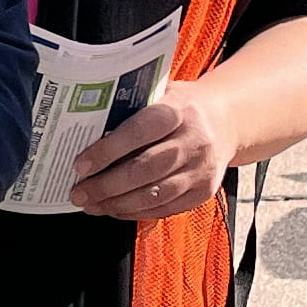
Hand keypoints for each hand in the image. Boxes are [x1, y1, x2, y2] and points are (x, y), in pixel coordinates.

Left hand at [69, 81, 237, 220]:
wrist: (227, 121)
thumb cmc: (182, 107)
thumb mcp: (162, 93)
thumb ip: (132, 108)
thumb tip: (85, 128)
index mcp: (179, 110)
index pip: (139, 132)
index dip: (108, 150)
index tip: (81, 164)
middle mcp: (194, 141)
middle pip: (145, 169)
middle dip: (107, 185)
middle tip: (79, 192)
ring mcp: (201, 169)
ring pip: (155, 194)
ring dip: (118, 204)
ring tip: (92, 204)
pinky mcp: (204, 191)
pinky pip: (166, 208)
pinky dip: (136, 212)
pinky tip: (115, 209)